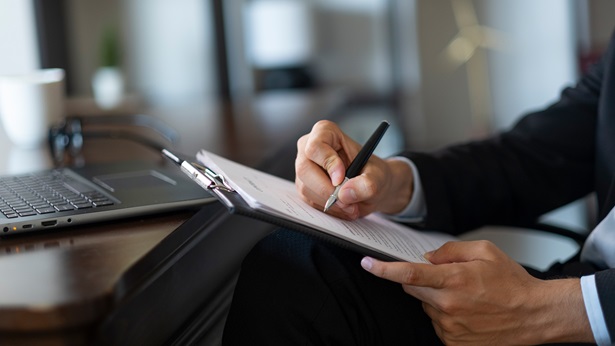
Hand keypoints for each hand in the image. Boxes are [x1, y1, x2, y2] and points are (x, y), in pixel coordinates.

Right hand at [295, 120, 412, 219]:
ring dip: (329, 202)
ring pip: (305, 188)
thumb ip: (368, 183)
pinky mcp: (304, 186)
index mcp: (325, 133)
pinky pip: (308, 201)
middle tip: (348, 202)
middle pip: (304, 169)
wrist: (371, 186)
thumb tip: (346, 193)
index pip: (316, 147)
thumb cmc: (373, 173)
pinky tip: (343, 207)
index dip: (328, 163)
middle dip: (327, 190)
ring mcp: (304, 168)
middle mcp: (309, 148)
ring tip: (351, 206)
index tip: (342, 179)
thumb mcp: (378, 176)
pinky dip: (327, 208)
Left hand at [361, 240, 593, 344]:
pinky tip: (469, 312)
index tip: (368, 264)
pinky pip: (439, 324)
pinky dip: (447, 316)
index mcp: (454, 280)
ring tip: (467, 297)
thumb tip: (427, 257)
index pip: (409, 273)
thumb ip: (450, 250)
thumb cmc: (513, 283)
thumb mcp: (484, 251)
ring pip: (427, 307)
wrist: (535, 315)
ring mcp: (451, 327)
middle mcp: (448, 305)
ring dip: (437, 299)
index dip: (384, 269)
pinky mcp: (455, 343)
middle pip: (414, 289)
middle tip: (448, 278)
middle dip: (422, 280)